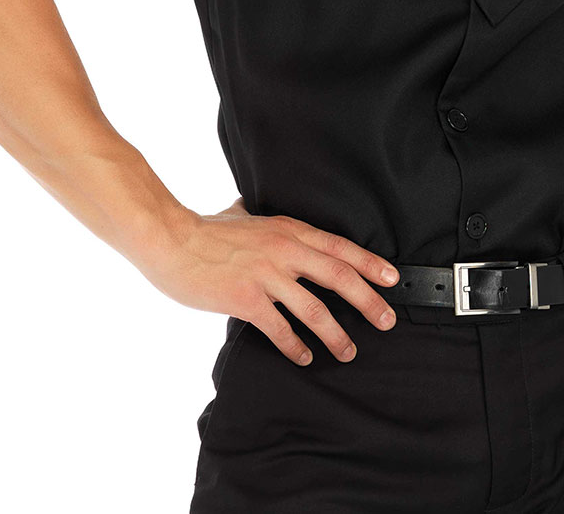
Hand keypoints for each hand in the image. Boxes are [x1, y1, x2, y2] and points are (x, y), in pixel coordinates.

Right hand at [141, 197, 400, 365]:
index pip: (339, 246)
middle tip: (386, 320)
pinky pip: (280, 328)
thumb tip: (254, 206)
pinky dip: (296, 346)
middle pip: (338, 276)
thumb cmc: (204, 230)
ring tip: (349, 351)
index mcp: (288, 229)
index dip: (369, 263)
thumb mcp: (242, 213)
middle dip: (368, 301)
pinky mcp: (245, 300)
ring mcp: (266, 276)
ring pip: (314, 309)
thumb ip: (257, 214)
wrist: (170, 241)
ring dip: (336, 334)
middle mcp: (284, 251)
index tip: (392, 278)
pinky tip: (305, 357)